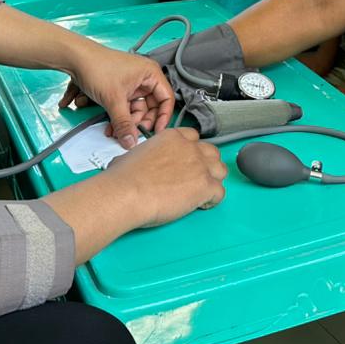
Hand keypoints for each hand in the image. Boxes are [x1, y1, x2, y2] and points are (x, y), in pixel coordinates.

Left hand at [60, 41, 177, 145]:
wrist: (75, 59)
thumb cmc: (97, 67)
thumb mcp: (114, 99)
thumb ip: (124, 123)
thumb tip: (131, 141)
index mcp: (150, 74)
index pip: (166, 99)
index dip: (163, 117)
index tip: (156, 131)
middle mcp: (144, 78)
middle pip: (150, 107)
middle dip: (139, 122)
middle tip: (130, 133)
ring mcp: (131, 83)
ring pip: (135, 109)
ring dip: (126, 122)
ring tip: (114, 131)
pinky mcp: (120, 89)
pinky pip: (124, 107)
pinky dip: (118, 117)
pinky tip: (108, 125)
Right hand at [105, 128, 226, 223]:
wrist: (127, 193)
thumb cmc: (123, 178)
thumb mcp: (130, 156)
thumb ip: (142, 155)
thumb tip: (132, 163)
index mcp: (172, 137)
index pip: (193, 138)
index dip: (192, 151)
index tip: (187, 162)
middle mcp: (189, 148)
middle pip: (211, 153)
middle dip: (206, 165)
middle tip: (195, 179)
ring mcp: (200, 166)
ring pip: (220, 170)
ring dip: (213, 181)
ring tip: (200, 193)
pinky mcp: (206, 186)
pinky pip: (220, 193)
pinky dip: (212, 201)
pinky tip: (200, 205)